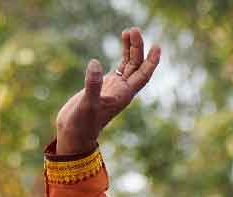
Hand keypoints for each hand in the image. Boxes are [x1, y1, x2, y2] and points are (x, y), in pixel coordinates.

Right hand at [54, 28, 160, 156]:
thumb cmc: (82, 123)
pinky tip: (122, 44)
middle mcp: (123, 90)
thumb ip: (92, 84)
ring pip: (128, 65)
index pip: (143, 76)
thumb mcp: (87, 104)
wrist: (74, 131)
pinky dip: (122, 55)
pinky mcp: (104, 85)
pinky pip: (118, 67)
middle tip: (134, 29)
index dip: (151, 62)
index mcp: (124, 95)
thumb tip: (95, 63)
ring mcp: (114, 87)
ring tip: (129, 31)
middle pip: (136, 66)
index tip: (158, 47)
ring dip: (130, 49)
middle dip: (138, 48)